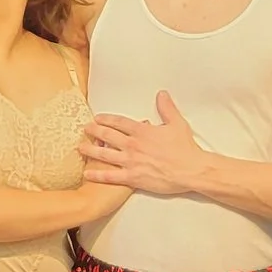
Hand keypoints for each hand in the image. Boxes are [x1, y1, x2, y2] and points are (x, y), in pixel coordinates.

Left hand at [79, 92, 209, 196]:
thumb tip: (162, 94)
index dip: (106, 119)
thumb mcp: (177, 123)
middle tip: (85, 129)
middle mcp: (133, 145)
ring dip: (90, 150)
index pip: (118, 122)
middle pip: (107, 135)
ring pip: (104, 154)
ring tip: (80, 147)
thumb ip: (167, 108)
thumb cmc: (185, 149)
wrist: (191, 170)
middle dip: (94, 131)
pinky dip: (97, 174)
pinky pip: (110, 176)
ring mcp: (131, 161)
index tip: (97, 118)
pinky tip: (87, 172)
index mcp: (142, 131)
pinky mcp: (133, 177)